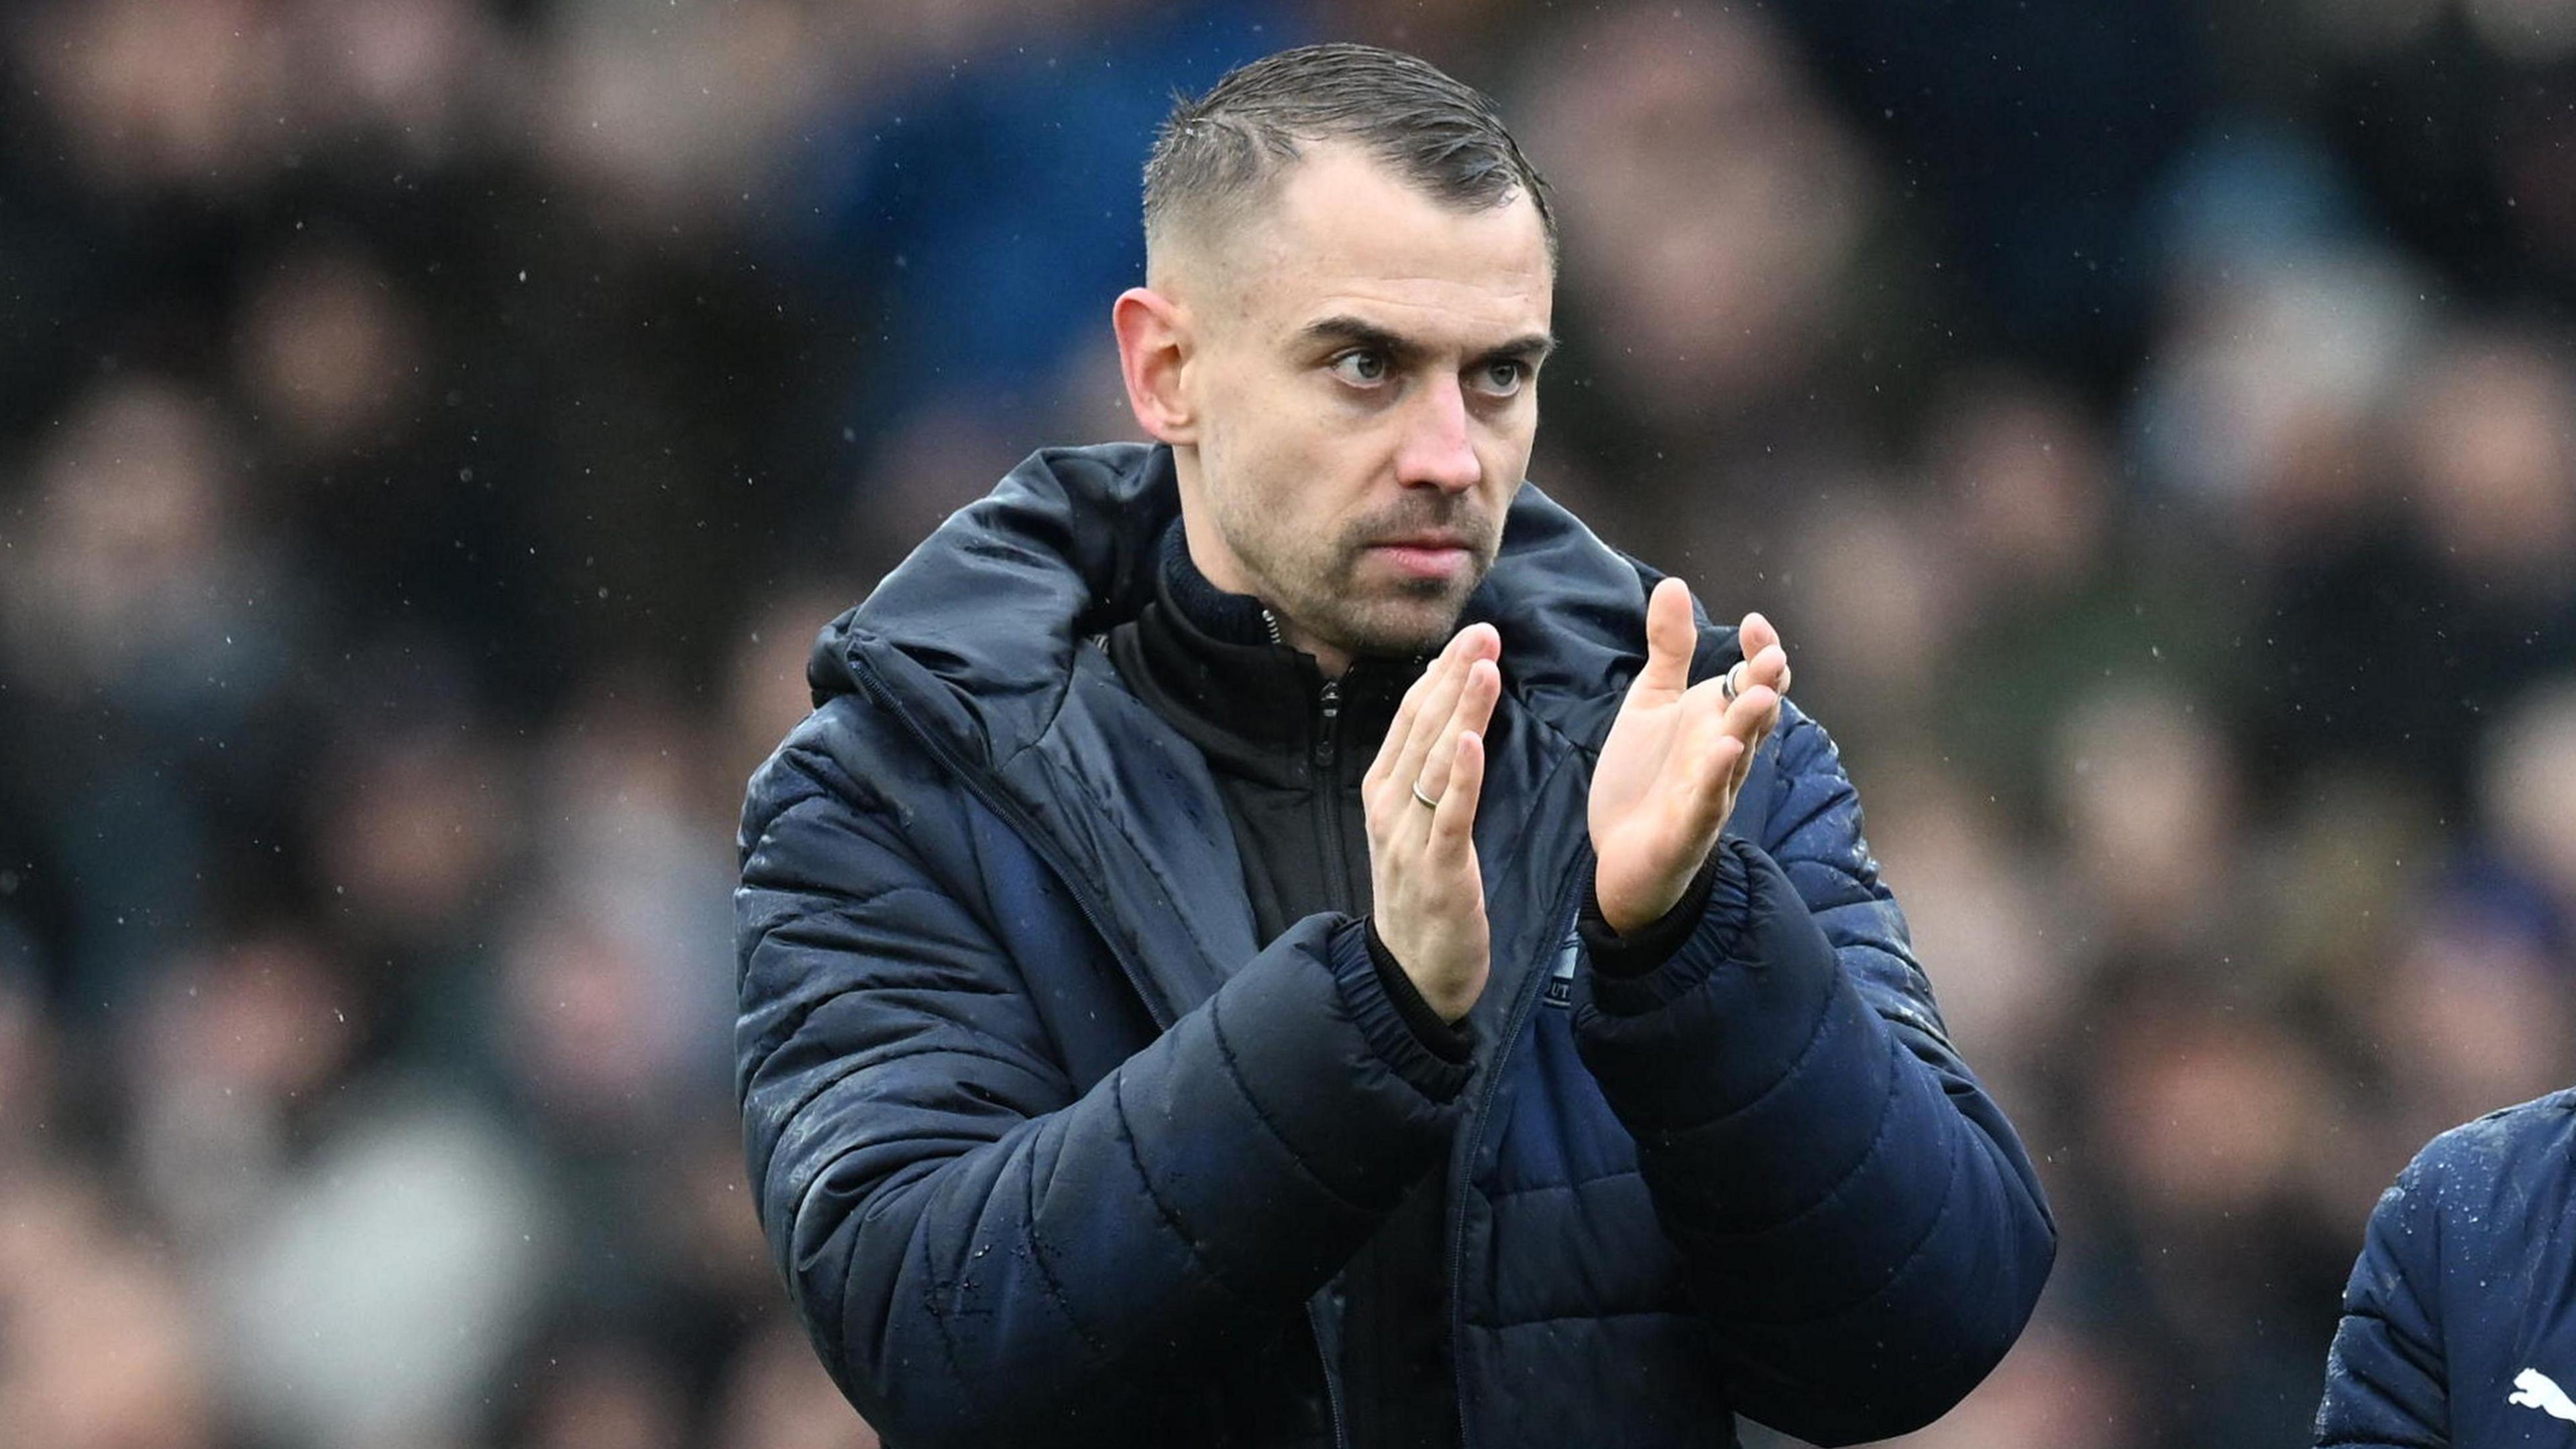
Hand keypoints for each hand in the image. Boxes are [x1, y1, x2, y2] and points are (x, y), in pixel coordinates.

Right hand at [1362, 623, 1501, 1022]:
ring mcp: (1406, 838)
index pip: (1411, 718)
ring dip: (1460, 709)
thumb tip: (1448, 716)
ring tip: (1484, 665)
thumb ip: (1429, 774)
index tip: (1473, 634)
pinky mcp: (1436, 869)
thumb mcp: (1417, 825)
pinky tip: (1470, 739)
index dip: (1441, 673)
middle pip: (1421, 728)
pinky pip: (1449, 814)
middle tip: (1484, 632)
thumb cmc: (1423, 895)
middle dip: (1453, 676)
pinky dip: (1459, 775)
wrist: (1411, 976)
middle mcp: (1387, 806)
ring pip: (1434, 761)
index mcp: (1383, 790)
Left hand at [1589, 580, 1790, 936]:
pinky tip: (1722, 752)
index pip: (1752, 681)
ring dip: (1747, 727)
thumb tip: (1673, 583)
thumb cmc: (1645, 776)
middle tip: (1769, 657)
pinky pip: (1707, 801)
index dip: (1760, 653)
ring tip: (1749, 697)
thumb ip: (1669, 649)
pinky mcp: (1688, 828)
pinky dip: (1716, 778)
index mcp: (1717, 720)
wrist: (1622, 855)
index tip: (1754, 623)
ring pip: (1739, 757)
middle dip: (1765, 687)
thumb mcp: (1651, 702)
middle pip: (1756, 715)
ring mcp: (1710, 791)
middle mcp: (1724, 753)